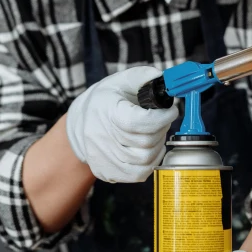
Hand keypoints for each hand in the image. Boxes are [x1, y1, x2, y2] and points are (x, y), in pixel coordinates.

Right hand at [66, 66, 177, 182]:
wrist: (81, 120)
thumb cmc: (106, 99)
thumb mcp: (122, 79)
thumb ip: (144, 76)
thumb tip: (163, 79)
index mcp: (105, 111)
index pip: (137, 122)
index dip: (161, 118)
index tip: (171, 110)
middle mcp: (100, 136)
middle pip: (145, 142)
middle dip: (162, 129)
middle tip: (162, 120)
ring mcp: (102, 157)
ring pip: (144, 161)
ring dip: (158, 146)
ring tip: (155, 133)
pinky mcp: (105, 171)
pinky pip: (137, 174)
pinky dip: (150, 163)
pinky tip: (149, 149)